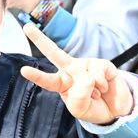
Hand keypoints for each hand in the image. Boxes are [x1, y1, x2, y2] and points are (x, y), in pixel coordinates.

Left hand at [20, 22, 135, 124]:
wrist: (114, 110)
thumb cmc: (91, 108)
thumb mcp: (80, 110)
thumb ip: (78, 98)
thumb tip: (86, 78)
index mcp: (61, 83)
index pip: (47, 80)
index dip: (36, 76)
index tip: (24, 70)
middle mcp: (71, 70)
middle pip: (54, 53)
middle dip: (40, 39)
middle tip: (27, 27)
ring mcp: (86, 65)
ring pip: (86, 77)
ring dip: (93, 91)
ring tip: (96, 93)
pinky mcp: (101, 64)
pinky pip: (99, 74)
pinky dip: (102, 85)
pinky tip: (104, 87)